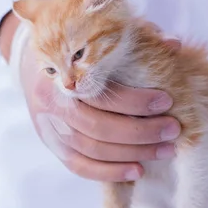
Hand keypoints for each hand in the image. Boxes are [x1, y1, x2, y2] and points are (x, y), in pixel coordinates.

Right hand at [0, 13, 181, 181]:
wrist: (34, 64)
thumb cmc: (75, 48)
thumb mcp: (100, 35)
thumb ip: (136, 37)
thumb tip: (173, 44)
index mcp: (61, 73)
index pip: (101, 94)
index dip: (136, 101)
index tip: (167, 100)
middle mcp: (52, 104)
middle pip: (98, 127)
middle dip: (141, 132)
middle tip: (172, 129)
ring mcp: (50, 128)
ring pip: (92, 150)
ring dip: (132, 154)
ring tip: (165, 150)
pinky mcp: (53, 145)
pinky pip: (80, 167)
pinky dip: (109, 172)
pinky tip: (137, 170)